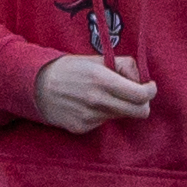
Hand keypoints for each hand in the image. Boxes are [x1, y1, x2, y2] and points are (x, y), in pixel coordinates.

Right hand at [33, 51, 157, 134]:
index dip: (150, 91)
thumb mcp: (96, 59)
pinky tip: (87, 104)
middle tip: (134, 94)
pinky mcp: (82, 128)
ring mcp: (89, 117)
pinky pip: (103, 122)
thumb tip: (141, 78)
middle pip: (139, 112)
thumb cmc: (69, 69)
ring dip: (119, 106)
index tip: (149, 87)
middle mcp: (97, 101)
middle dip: (142, 103)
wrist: (35, 86)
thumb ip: (123, 65)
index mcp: (102, 80)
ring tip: (102, 95)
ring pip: (121, 116)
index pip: (141, 95)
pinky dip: (102, 113)